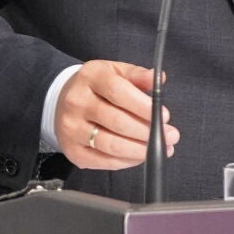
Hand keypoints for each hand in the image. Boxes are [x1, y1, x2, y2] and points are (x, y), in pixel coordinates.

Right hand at [53, 60, 178, 169]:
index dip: (143, 106)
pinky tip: (140, 156)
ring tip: (161, 148)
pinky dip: (127, 161)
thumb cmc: (97, 87)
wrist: (63, 101)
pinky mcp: (72, 151)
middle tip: (171, 136)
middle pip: (117, 121)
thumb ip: (137, 74)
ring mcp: (72, 129)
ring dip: (141, 150)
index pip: (119, 92)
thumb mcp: (115, 71)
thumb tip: (158, 78)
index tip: (165, 116)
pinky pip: (104, 161)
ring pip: (111, 145)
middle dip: (148, 132)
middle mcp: (77, 102)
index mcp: (90, 77)